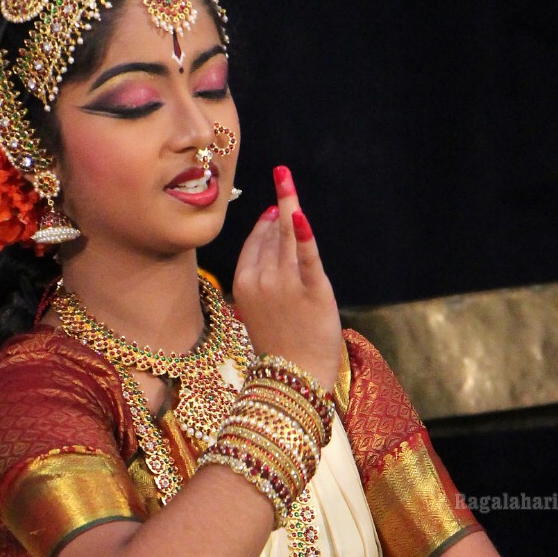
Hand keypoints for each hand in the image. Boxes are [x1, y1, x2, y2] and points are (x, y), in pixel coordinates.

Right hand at [230, 165, 342, 390]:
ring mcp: (287, 284)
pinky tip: (299, 211)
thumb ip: (262, 276)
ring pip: (289, 237)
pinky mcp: (313, 290)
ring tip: (286, 178)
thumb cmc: (280, 345)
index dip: (266, 224)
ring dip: (289, 204)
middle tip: (285, 181)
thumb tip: (269, 247)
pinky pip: (308, 256)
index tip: (276, 208)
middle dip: (280, 210)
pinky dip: (304, 233)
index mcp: (244, 283)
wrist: (294, 378)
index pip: (255, 242)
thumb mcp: (259, 309)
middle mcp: (262, 280)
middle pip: (273, 236)